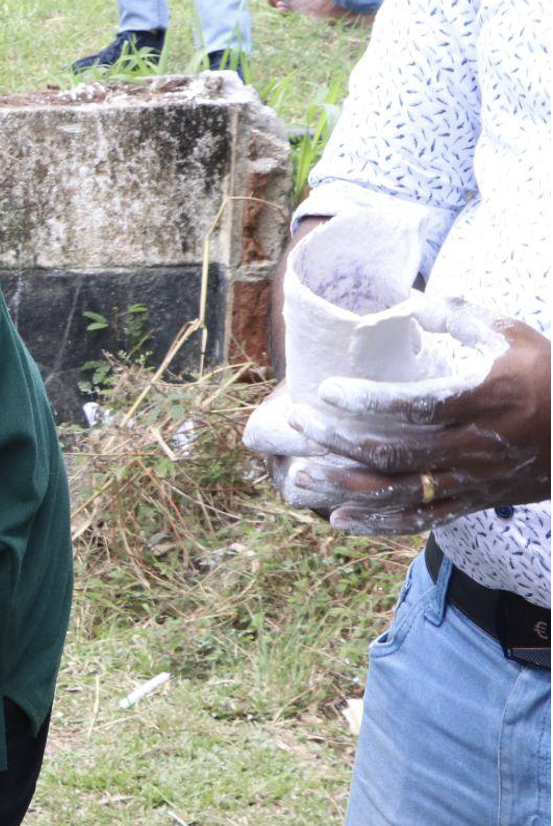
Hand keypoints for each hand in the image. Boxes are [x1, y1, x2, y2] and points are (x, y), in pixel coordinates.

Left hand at [287, 312, 550, 534]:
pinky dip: (378, 523)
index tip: (327, 390)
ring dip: (346, 485)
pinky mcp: (475, 503)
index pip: (419, 405)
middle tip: (297, 421)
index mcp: (491, 399)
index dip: (369, 401)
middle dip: (339, 439)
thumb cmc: (548, 375)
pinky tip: (339, 518)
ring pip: (401, 492)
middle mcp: (480, 446)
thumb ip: (460, 316)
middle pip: (398, 452)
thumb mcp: (515, 336)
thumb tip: (406, 302)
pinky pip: (420, 520)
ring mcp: (477, 480)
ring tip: (300, 474)